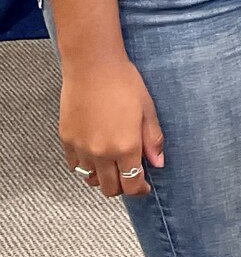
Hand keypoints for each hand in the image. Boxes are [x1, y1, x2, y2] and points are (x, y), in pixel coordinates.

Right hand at [59, 55, 164, 198]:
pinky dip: (85, 165)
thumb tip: (157, 163)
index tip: (144, 186)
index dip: (140, 190)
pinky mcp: (66, 139)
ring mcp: (81, 148)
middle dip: (121, 186)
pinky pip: (74, 164)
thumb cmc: (124, 83)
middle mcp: (101, 153)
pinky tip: (94, 153)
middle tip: (129, 176)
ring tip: (111, 163)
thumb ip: (152, 140)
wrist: (92, 66)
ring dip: (102, 176)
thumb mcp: (147, 110)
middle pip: (109, 188)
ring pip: (90, 178)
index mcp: (126, 147)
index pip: (131, 185)